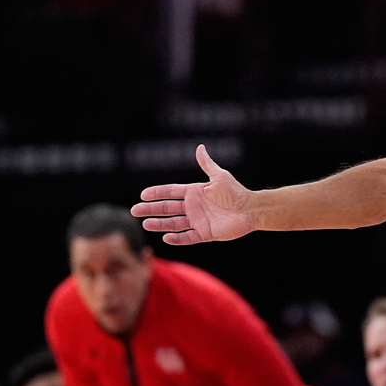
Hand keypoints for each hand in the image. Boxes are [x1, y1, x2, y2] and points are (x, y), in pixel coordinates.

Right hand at [131, 144, 253, 244]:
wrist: (251, 209)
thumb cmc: (236, 192)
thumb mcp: (220, 176)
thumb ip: (207, 164)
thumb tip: (200, 147)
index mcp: (194, 192)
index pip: (170, 192)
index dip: (157, 193)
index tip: (143, 195)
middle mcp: (193, 207)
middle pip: (167, 209)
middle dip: (151, 209)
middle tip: (135, 211)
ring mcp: (197, 221)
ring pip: (174, 224)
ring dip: (160, 224)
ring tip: (145, 224)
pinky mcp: (205, 234)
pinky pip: (188, 237)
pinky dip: (177, 238)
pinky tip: (166, 237)